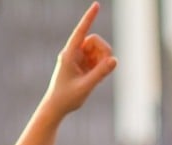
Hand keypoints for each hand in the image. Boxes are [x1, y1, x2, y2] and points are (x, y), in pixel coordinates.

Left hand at [41, 2, 117, 116]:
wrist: (57, 108)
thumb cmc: (66, 98)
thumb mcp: (86, 86)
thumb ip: (101, 73)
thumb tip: (115, 60)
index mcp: (69, 54)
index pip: (81, 32)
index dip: (89, 18)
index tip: (96, 5)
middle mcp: (73, 53)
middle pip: (94, 41)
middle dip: (104, 51)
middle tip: (107, 66)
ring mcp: (78, 59)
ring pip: (97, 50)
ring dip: (103, 60)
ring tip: (98, 76)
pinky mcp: (82, 66)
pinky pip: (97, 59)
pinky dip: (101, 67)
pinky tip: (96, 78)